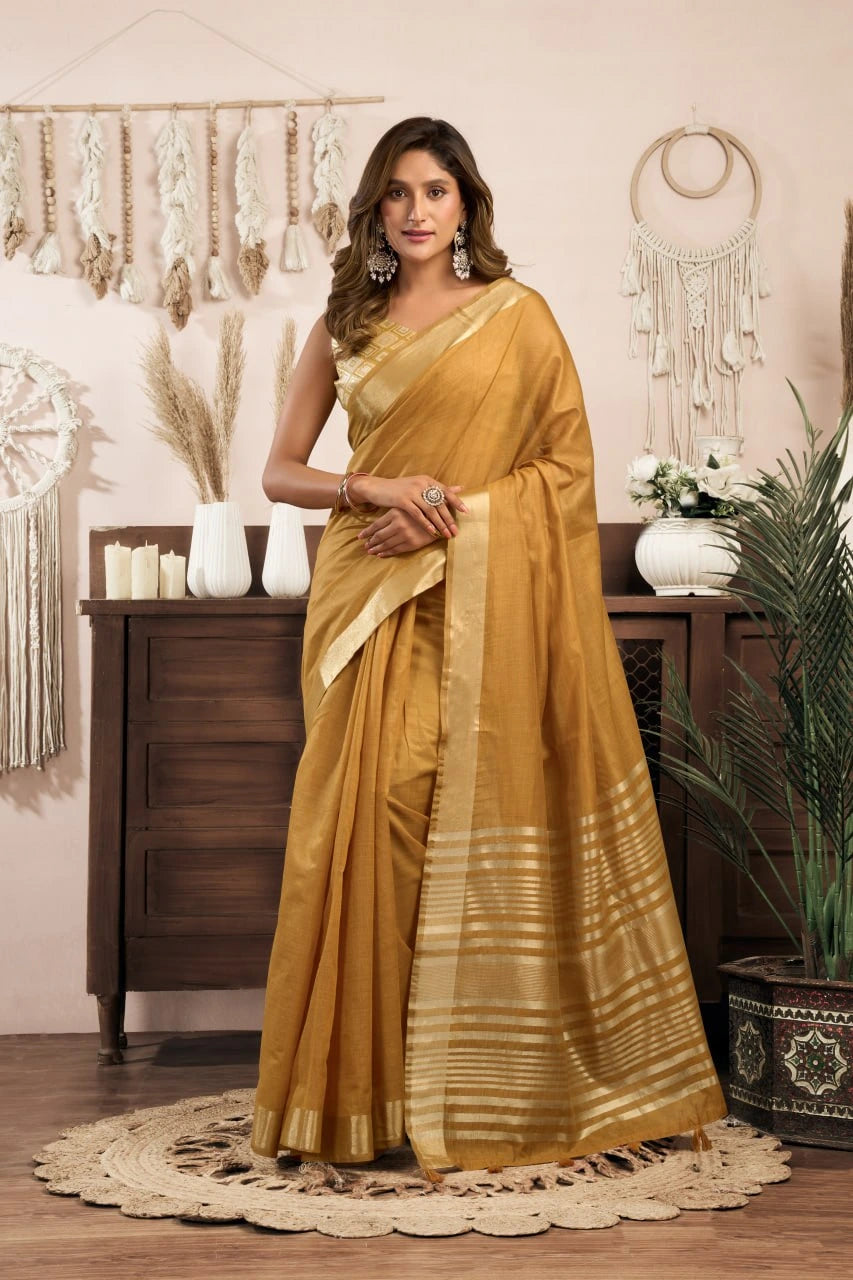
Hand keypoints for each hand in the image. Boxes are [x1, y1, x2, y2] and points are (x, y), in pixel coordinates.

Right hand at [348, 473, 467, 538]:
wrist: (378, 488)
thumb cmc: (400, 489)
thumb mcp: (419, 486)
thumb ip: (438, 489)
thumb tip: (460, 487)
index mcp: (427, 480)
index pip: (445, 491)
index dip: (456, 502)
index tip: (466, 512)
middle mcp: (421, 484)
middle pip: (439, 503)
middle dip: (449, 519)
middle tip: (456, 530)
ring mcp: (412, 492)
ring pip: (430, 510)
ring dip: (440, 524)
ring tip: (446, 534)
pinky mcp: (402, 500)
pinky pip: (418, 514)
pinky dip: (426, 524)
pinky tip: (432, 531)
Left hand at [358, 508, 446, 556]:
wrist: (443, 516)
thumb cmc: (425, 507)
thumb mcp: (409, 505)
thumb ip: (394, 511)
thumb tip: (380, 507)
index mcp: (395, 513)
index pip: (376, 525)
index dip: (367, 532)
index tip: (360, 537)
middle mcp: (398, 524)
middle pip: (379, 536)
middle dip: (370, 542)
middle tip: (365, 546)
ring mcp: (404, 535)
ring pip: (386, 544)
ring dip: (376, 548)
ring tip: (370, 551)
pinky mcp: (411, 543)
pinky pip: (396, 549)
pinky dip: (386, 552)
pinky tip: (381, 554)